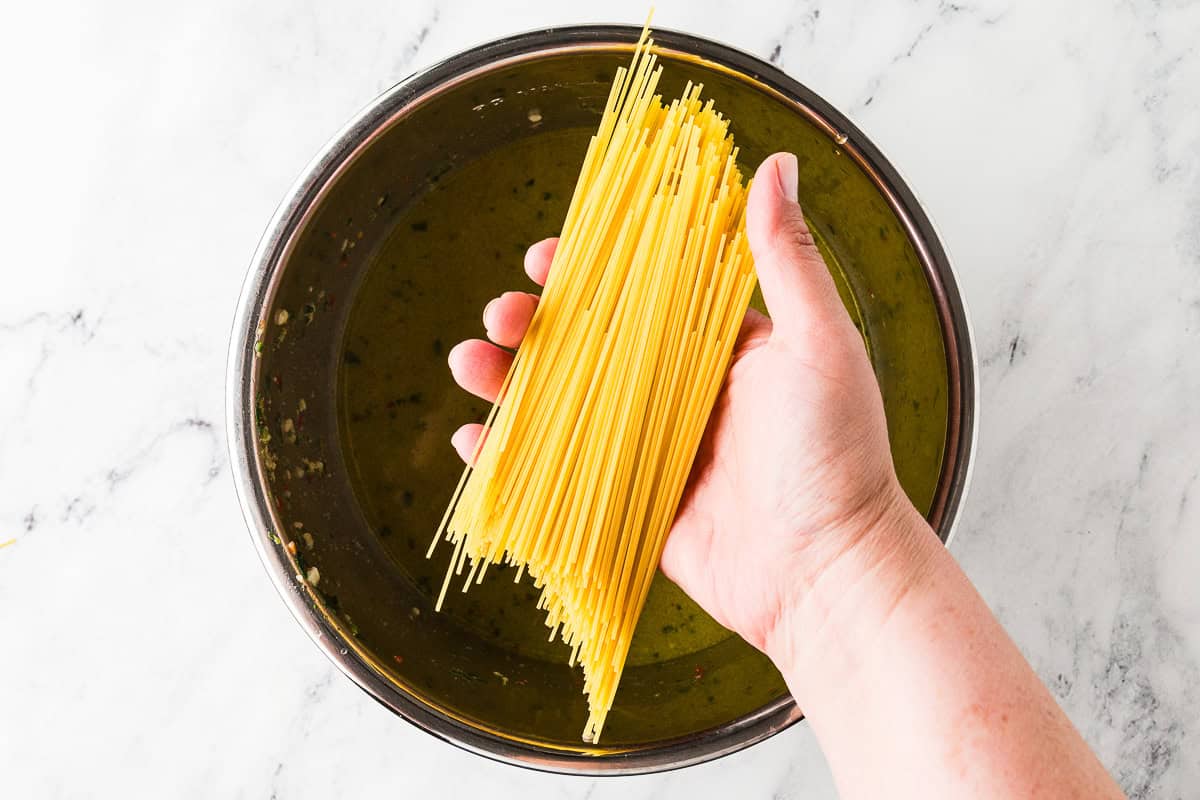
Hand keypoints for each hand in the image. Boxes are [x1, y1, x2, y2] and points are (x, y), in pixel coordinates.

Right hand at [447, 153, 912, 658]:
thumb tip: (776, 165)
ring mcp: (648, 447)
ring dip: (510, 380)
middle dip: (535, 323)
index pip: (639, 292)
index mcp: (717, 346)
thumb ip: (786, 260)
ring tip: (470, 363)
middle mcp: (677, 391)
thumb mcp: (818, 343)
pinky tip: (476, 440)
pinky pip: (557, 471)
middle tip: (502, 314)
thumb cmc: (834, 454)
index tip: (544, 257)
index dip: (587, 270)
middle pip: (587, 343)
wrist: (826, 574)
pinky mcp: (628, 502)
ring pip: (563, 402)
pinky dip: (512, 456)